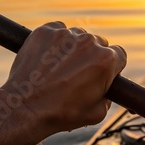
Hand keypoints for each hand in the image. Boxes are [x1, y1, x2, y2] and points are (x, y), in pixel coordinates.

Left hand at [1, 21, 126, 137]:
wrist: (25, 108)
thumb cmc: (63, 113)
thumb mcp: (98, 113)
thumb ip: (109, 96)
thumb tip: (106, 88)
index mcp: (107, 61)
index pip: (120, 55)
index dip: (112, 66)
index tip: (102, 73)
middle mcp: (89, 42)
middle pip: (99, 43)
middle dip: (92, 56)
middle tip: (79, 73)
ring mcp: (66, 34)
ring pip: (78, 37)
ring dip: (73, 48)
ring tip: (60, 68)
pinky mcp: (45, 31)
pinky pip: (57, 31)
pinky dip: (56, 42)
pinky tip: (49, 59)